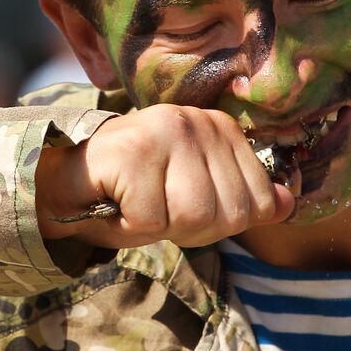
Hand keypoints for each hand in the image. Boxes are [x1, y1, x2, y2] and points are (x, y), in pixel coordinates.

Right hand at [36, 105, 295, 247]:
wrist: (63, 183)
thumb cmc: (131, 193)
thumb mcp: (195, 195)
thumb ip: (243, 197)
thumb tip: (287, 203)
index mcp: (221, 129)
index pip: (257, 202)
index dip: (219, 222)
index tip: (181, 205)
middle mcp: (196, 121)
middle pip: (226, 214)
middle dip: (189, 229)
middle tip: (155, 209)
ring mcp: (164, 132)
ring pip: (193, 217)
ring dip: (160, 228)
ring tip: (136, 204)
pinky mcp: (132, 152)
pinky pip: (152, 222)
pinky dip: (130, 228)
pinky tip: (116, 203)